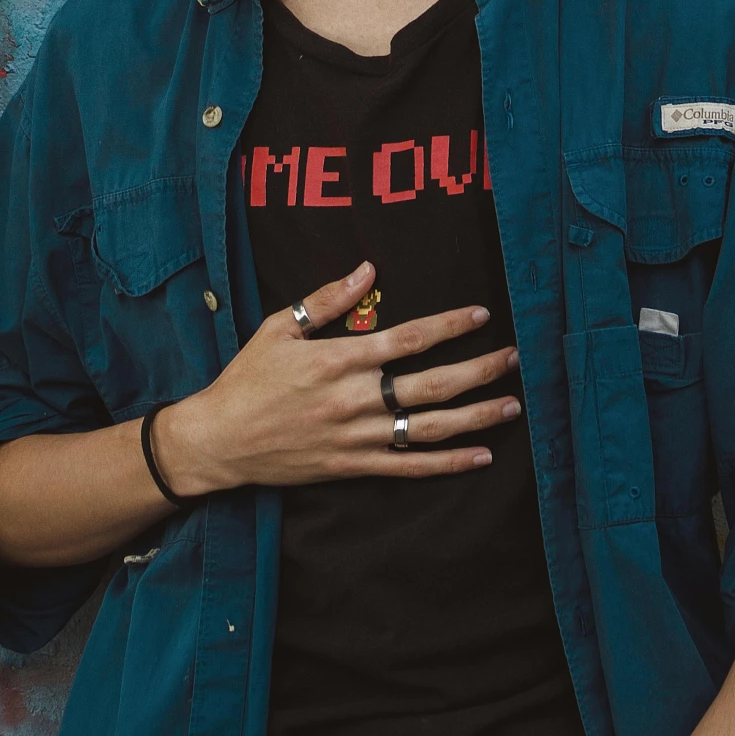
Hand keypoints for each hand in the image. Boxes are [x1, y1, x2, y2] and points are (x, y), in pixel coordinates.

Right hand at [154, 261, 521, 494]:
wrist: (220, 440)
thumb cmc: (248, 379)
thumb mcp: (279, 329)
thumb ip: (327, 300)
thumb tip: (368, 269)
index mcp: (340, 360)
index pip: (408, 339)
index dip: (448, 326)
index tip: (481, 315)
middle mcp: (356, 399)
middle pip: (432, 384)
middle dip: (479, 370)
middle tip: (514, 359)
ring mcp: (358, 437)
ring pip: (430, 427)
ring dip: (476, 417)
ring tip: (512, 405)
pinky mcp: (354, 466)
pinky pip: (410, 466)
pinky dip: (448, 463)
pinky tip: (480, 456)